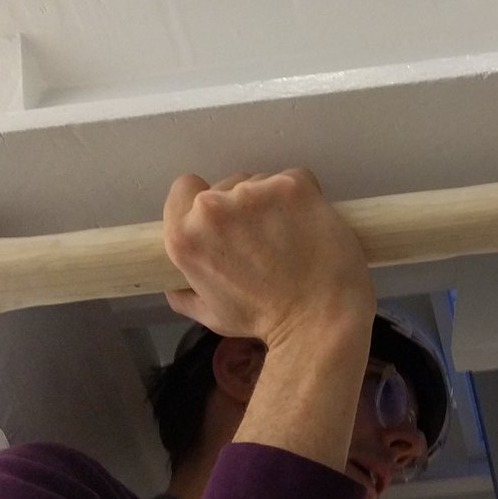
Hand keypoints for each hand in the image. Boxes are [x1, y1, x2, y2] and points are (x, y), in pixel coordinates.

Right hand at [162, 169, 375, 349]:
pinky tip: (308, 225)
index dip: (202, 201)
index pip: (184, 188)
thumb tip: (176, 286)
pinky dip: (301, 197)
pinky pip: (293, 178)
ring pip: (260, 181)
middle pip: (226, 185)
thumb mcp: (212, 315)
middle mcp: (213, 208)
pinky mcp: (293, 185)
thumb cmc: (268, 320)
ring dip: (272, 201)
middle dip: (242, 207)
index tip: (224, 218)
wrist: (322, 317)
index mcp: (186, 236)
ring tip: (290, 236)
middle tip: (264, 238)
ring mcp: (254, 192)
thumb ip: (186, 296)